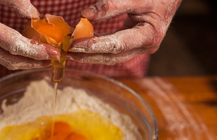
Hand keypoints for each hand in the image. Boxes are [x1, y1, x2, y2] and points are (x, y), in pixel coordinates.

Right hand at [0, 0, 59, 69]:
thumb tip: (34, 15)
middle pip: (11, 60)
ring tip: (46, 59)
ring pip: (6, 61)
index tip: (54, 52)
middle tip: (55, 59)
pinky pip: (1, 55)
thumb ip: (14, 0)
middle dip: (34, 62)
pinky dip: (18, 56)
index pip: (13, 45)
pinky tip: (31, 52)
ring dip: (27, 62)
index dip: (35, 51)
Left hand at [67, 0, 181, 64]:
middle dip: (88, 56)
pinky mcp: (135, 46)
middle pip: (112, 57)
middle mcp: (146, 47)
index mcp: (150, 35)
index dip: (94, 46)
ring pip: (112, 57)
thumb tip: (85, 15)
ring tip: (71, 52)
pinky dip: (98, 49)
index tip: (74, 44)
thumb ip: (111, 5)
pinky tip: (83, 48)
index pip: (116, 45)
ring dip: (90, 56)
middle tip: (67, 52)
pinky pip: (114, 51)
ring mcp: (141, 48)